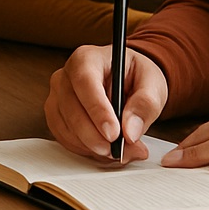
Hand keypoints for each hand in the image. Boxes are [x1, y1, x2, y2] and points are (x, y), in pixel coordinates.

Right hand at [45, 44, 167, 162]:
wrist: (126, 82)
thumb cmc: (136, 76)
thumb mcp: (152, 84)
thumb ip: (145, 104)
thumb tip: (130, 131)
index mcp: (87, 58)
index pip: (85, 82)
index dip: (97, 110)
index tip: (114, 134)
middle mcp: (65, 75)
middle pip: (71, 108)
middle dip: (95, 136)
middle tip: (119, 151)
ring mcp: (57, 96)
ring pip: (66, 127)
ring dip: (92, 146)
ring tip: (121, 151)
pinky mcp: (55, 115)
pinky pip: (64, 137)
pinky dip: (85, 149)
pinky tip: (104, 149)